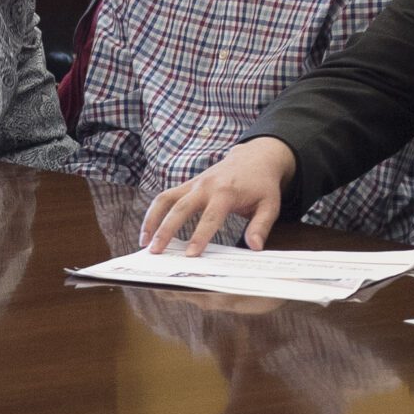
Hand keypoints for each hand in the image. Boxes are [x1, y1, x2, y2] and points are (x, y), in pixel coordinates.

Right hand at [141, 137, 297, 255]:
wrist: (254, 158)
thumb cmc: (262, 185)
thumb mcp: (270, 205)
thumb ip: (260, 226)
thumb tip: (254, 247)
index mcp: (226, 191)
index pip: (210, 216)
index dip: (200, 236)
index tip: (190, 255)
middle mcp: (205, 186)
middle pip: (180, 208)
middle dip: (166, 230)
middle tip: (155, 251)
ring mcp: (193, 183)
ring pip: (166, 199)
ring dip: (152, 220)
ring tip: (144, 243)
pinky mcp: (187, 185)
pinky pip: (165, 197)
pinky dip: (154, 213)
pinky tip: (148, 232)